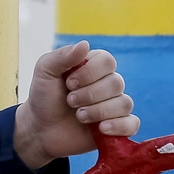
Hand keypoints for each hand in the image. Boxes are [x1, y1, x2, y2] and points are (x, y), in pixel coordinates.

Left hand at [14, 41, 140, 169]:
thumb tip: (85, 44)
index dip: (90, 72)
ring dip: (99, 111)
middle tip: (70, 101)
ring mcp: (114, 107)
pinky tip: (101, 128)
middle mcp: (108, 85)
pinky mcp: (118, 127)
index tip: (69, 83)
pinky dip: (119, 126)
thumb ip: (62, 56)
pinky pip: (132, 124)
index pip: (107, 61)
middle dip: (91, 94)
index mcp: (93, 67)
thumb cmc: (44, 98)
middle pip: (116, 83)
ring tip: (80, 117)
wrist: (42, 130)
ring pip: (124, 104)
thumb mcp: (45, 72)